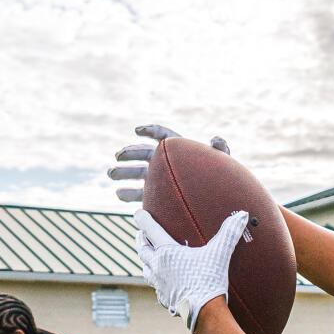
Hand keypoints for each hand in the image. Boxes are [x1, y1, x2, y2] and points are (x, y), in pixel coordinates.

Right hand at [108, 122, 230, 203]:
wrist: (215, 203)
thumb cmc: (221, 180)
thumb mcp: (222, 163)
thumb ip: (220, 150)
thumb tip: (216, 139)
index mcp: (178, 150)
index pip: (162, 135)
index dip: (150, 130)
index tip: (137, 131)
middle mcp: (166, 163)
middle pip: (144, 154)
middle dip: (129, 154)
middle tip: (117, 156)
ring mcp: (159, 180)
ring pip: (137, 173)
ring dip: (123, 172)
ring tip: (111, 173)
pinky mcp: (156, 196)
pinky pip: (139, 194)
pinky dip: (128, 193)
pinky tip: (118, 194)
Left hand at [135, 208, 251, 329]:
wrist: (204, 313)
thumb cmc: (209, 280)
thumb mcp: (220, 253)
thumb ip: (229, 233)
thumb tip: (242, 215)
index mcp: (167, 252)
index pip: (150, 230)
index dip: (143, 220)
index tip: (138, 213)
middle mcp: (158, 267)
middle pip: (142, 250)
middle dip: (140, 240)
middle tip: (140, 233)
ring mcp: (159, 284)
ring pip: (145, 269)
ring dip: (144, 260)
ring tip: (146, 256)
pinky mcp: (164, 299)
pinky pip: (155, 287)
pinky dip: (155, 280)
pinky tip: (160, 282)